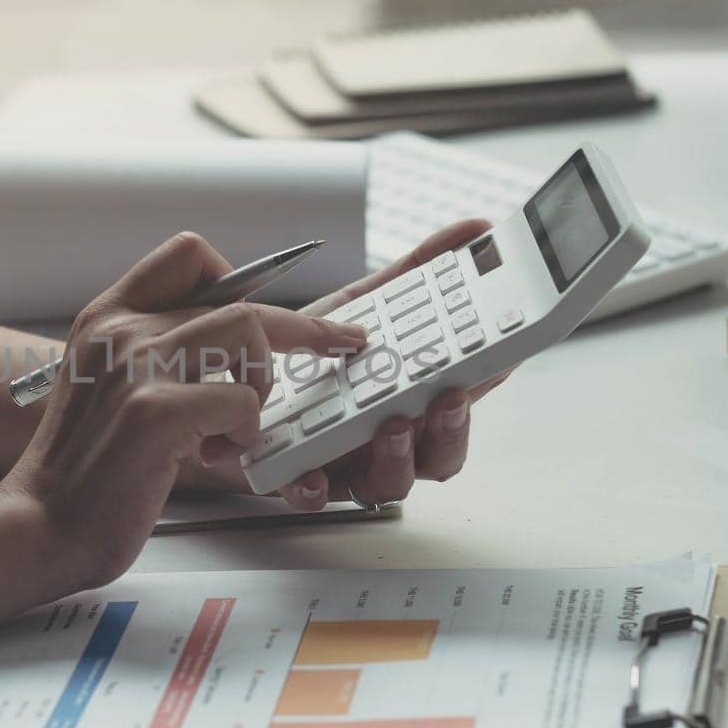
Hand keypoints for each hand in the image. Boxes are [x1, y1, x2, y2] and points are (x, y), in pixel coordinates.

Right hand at [0, 232, 368, 587]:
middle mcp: (121, 329)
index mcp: (107, 316)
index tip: (275, 310)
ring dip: (261, 385)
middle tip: (342, 342)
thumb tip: (233, 341)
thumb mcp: (106, 385)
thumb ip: (154, 354)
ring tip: (235, 428)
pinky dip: (244, 434)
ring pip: (249, 332)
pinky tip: (215, 457)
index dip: (242, 276)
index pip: (188, 254)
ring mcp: (137, 366)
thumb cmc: (84, 467)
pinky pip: (242, 402)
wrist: (42, 524)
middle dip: (302, 327)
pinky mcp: (156, 412)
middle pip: (239, 297)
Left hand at [270, 219, 511, 509]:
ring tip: (391, 427)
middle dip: (451, 432)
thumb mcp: (360, 304)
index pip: (460, 402)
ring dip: (397, 458)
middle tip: (448, 399)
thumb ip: (415, 272)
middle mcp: (384, 437)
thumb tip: (472, 232)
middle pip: (439, 456)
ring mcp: (345, 462)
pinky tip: (312, 473)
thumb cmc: (307, 352)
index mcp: (407, 400)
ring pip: (388, 483)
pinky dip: (315, 488)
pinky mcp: (298, 477)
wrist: (228, 373)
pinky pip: (313, 495)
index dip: (484, 388)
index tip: (499, 361)